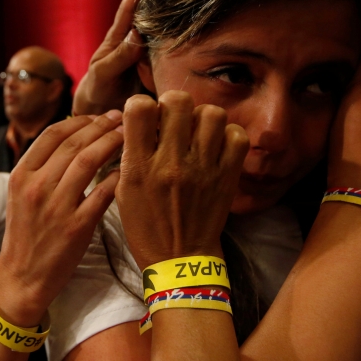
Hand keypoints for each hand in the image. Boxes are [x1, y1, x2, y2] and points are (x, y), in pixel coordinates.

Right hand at [0, 112, 125, 326]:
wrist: (23, 277)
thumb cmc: (26, 234)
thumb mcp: (21, 195)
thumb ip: (41, 167)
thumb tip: (70, 137)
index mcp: (21, 175)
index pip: (52, 134)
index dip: (79, 120)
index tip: (98, 117)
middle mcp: (36, 186)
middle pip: (73, 142)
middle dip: (101, 125)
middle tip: (120, 118)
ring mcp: (56, 206)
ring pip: (88, 161)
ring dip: (111, 143)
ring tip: (127, 135)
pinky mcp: (76, 227)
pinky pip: (102, 193)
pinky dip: (117, 176)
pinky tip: (128, 168)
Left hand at [73, 0, 162, 115]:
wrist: (99, 112)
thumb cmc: (99, 94)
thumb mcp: (103, 77)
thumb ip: (117, 59)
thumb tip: (137, 35)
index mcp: (117, 37)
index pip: (130, 5)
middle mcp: (129, 34)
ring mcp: (139, 41)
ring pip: (150, 6)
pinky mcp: (151, 54)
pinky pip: (162, 26)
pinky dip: (170, 7)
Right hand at [116, 92, 247, 269]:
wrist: (179, 259)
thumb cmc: (146, 226)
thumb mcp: (123, 191)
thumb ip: (130, 153)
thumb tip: (141, 119)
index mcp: (140, 166)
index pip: (140, 107)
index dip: (142, 104)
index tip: (145, 116)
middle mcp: (172, 163)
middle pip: (178, 101)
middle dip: (173, 104)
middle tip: (174, 120)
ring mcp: (203, 168)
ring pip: (211, 113)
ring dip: (202, 118)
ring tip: (197, 133)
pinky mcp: (227, 177)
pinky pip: (237, 135)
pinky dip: (228, 135)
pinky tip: (216, 146)